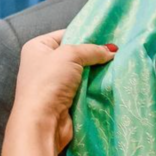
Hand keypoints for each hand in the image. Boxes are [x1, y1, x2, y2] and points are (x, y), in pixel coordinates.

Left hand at [8, 31, 115, 151]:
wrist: (42, 122)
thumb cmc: (49, 82)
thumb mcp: (71, 55)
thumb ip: (93, 49)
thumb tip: (111, 51)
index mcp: (37, 47)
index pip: (66, 34)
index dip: (87, 34)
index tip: (108, 36)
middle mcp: (43, 63)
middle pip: (76, 53)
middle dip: (94, 53)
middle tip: (116, 50)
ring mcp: (54, 82)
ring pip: (83, 71)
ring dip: (97, 70)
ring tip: (117, 63)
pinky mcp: (65, 98)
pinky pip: (84, 86)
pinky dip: (95, 84)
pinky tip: (110, 79)